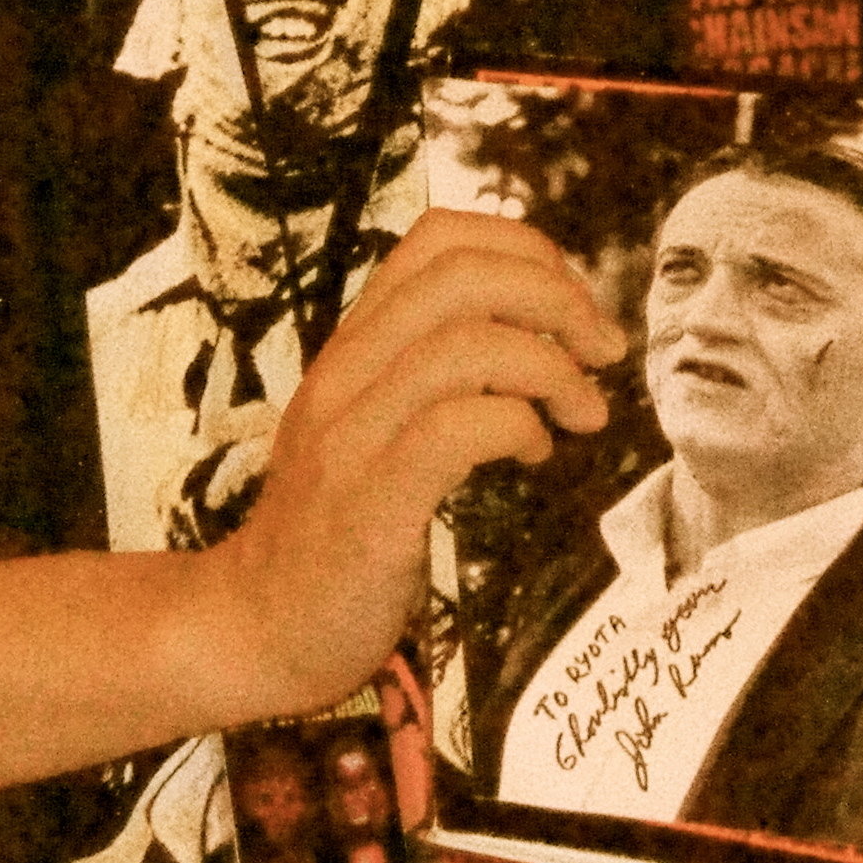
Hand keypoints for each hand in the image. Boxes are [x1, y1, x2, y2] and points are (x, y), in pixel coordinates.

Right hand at [185, 209, 623, 721]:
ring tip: (584, 413)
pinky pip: (457, 426)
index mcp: (354, 342)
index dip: (527, 251)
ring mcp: (350, 432)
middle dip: (560, 299)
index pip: (440, 236)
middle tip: (603, 353)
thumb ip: (437, 375)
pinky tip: (535, 455)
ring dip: (554, 369)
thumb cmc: (339, 529)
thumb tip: (549, 337)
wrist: (258, 626)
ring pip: (468, 343)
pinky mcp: (368, 500)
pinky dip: (518, 427)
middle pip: (464, 274)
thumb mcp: (377, 426)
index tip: (574, 305)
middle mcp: (345, 370)